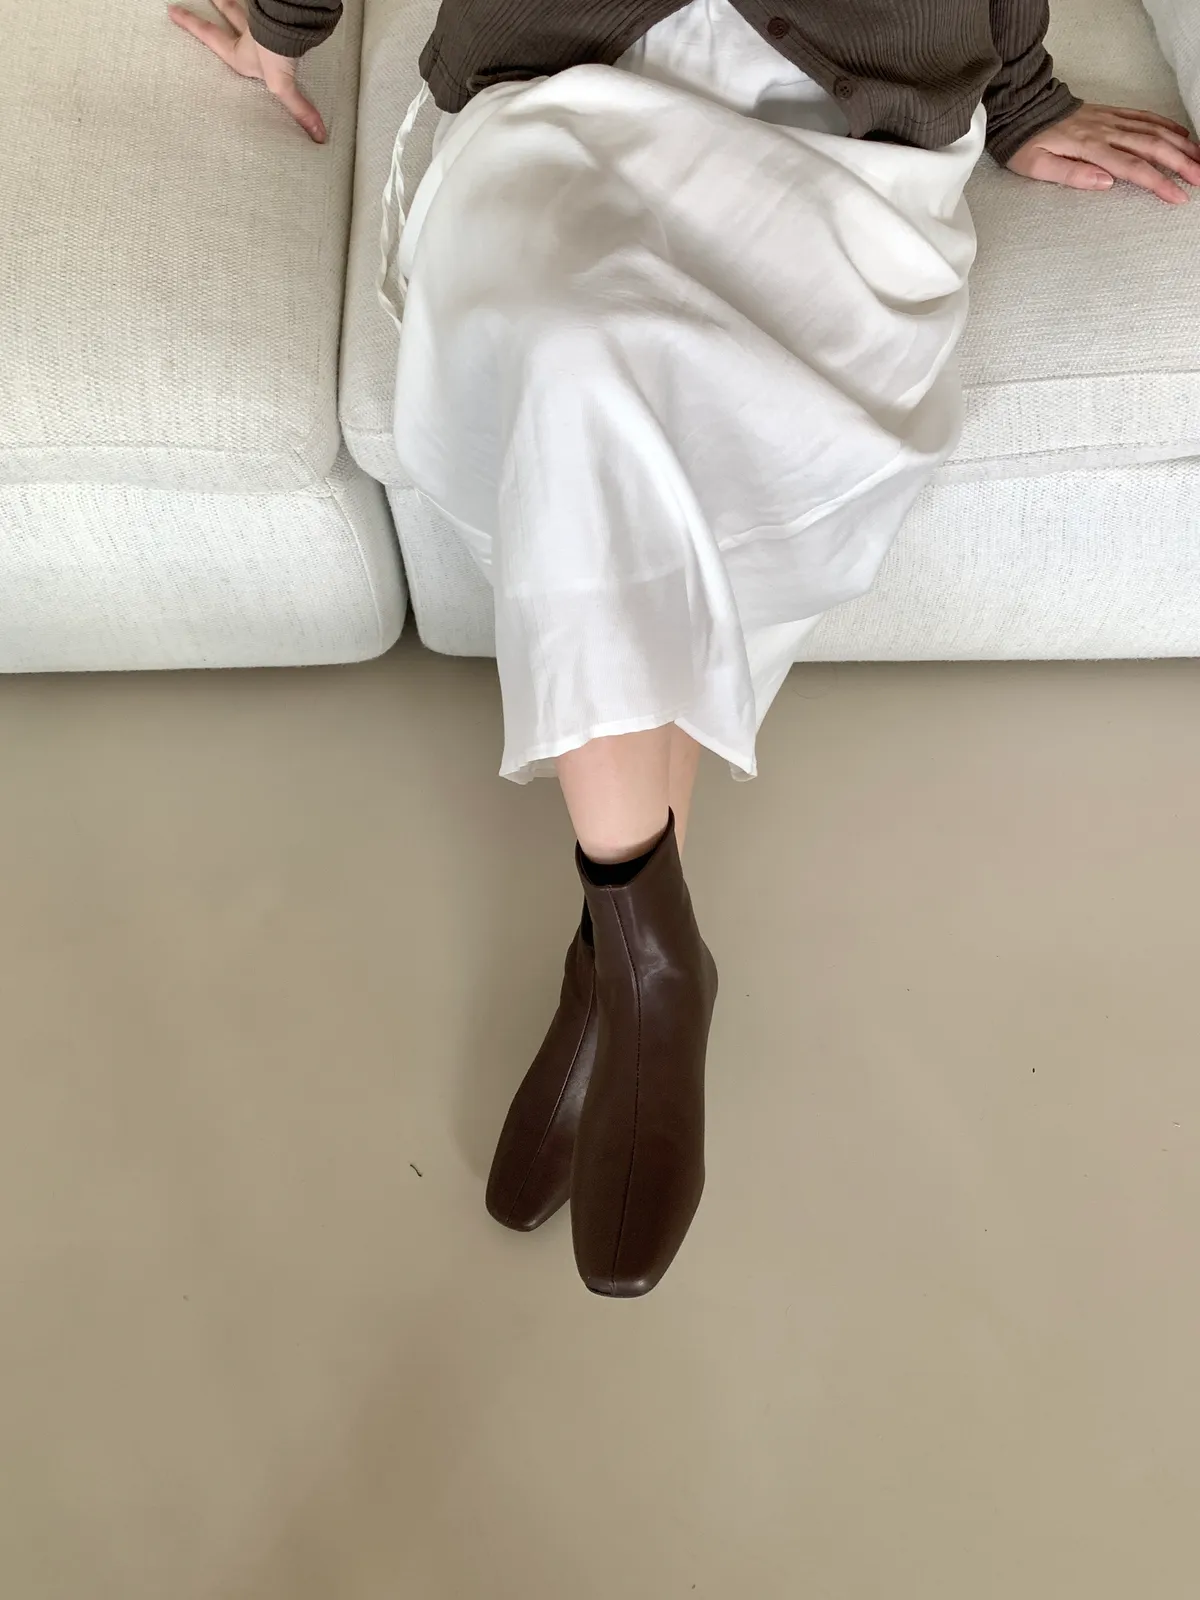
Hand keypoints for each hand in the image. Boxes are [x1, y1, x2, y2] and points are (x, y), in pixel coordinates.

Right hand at [168, 0, 326, 142]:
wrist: (286, 31)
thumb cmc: (274, 55)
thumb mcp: (282, 86)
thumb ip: (300, 109)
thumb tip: (318, 135)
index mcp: (239, 53)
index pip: (209, 36)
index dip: (190, 24)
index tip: (172, 9)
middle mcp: (247, 33)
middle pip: (230, 12)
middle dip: (219, 4)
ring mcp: (258, 19)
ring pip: (245, 6)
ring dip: (237, 1)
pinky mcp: (270, 13)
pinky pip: (267, 7)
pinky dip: (266, 5)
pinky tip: (270, 3)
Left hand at [1006, 104, 1199, 204]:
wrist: (1022, 108)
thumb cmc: (1025, 143)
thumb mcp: (1037, 166)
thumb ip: (1071, 174)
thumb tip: (1105, 182)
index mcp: (1090, 148)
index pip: (1132, 167)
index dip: (1158, 182)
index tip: (1178, 196)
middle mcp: (1106, 131)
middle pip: (1152, 146)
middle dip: (1181, 163)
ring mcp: (1110, 119)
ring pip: (1154, 130)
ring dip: (1180, 145)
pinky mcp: (1110, 113)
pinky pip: (1144, 116)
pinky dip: (1167, 124)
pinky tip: (1182, 135)